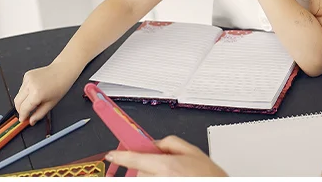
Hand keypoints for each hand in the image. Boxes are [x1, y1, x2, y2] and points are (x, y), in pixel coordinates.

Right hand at [14, 61, 78, 124]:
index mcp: (36, 94)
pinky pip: (22, 87)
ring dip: (23, 100)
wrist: (63, 71)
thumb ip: (39, 114)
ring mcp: (27, 79)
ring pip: (18, 95)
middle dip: (20, 109)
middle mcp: (30, 86)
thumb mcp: (52, 104)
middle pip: (17, 102)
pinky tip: (35, 90)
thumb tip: (31, 121)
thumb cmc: (60, 86)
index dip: (22, 116)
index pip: (23, 109)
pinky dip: (25, 92)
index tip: (23, 119)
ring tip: (34, 99)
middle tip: (26, 113)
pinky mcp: (26, 75)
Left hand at [106, 135, 227, 176]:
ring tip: (173, 176)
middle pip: (140, 171)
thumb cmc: (209, 177)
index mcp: (167, 167)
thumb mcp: (194, 152)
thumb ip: (171, 142)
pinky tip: (173, 178)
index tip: (112, 155)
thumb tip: (155, 143)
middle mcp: (159, 180)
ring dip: (153, 177)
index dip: (121, 156)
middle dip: (148, 167)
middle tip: (166, 167)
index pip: (135, 159)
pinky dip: (155, 179)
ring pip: (144, 180)